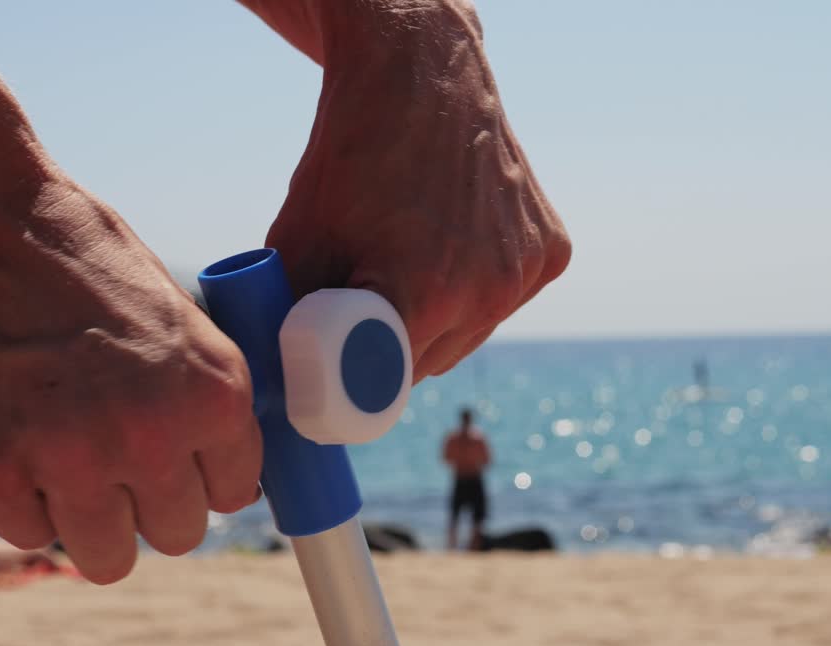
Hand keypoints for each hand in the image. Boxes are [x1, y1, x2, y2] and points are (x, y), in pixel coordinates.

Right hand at [0, 176, 262, 583]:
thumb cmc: (88, 265)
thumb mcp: (184, 325)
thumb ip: (205, 402)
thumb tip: (228, 479)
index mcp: (216, 394)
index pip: (236, 493)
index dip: (203, 479)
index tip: (178, 462)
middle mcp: (156, 434)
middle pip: (178, 533)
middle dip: (151, 505)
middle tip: (118, 461)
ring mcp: (74, 458)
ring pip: (109, 558)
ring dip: (92, 522)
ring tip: (70, 465)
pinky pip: (32, 534)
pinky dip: (25, 504)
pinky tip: (20, 446)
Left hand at [243, 0, 570, 379]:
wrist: (422, 75)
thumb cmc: (351, 154)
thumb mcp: (298, 238)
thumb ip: (284, 318)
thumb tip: (276, 379)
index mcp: (424, 295)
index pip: (382, 386)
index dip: (354, 381)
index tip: (338, 364)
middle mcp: (489, 291)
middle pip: (428, 365)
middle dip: (392, 350)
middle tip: (366, 301)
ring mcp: (527, 272)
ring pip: (470, 336)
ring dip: (439, 322)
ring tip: (412, 261)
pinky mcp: (553, 253)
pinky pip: (506, 301)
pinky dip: (479, 288)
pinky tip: (456, 242)